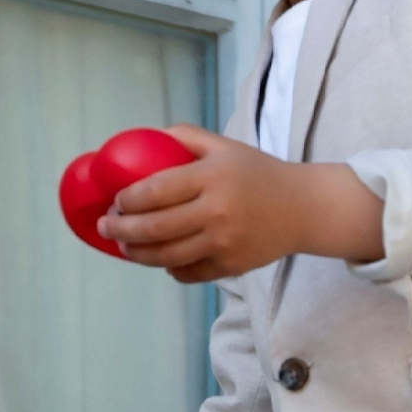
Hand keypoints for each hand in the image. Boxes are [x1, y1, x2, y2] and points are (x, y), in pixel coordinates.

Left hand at [98, 126, 384, 280]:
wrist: (304, 208)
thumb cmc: (260, 173)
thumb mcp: (225, 146)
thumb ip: (186, 138)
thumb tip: (145, 139)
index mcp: (212, 177)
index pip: (155, 191)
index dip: (127, 200)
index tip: (115, 201)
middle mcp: (217, 212)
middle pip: (154, 229)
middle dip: (120, 230)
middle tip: (106, 227)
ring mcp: (224, 243)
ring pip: (166, 257)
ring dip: (136, 254)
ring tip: (123, 246)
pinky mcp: (231, 266)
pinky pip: (187, 273)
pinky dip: (168, 268)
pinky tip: (160, 257)